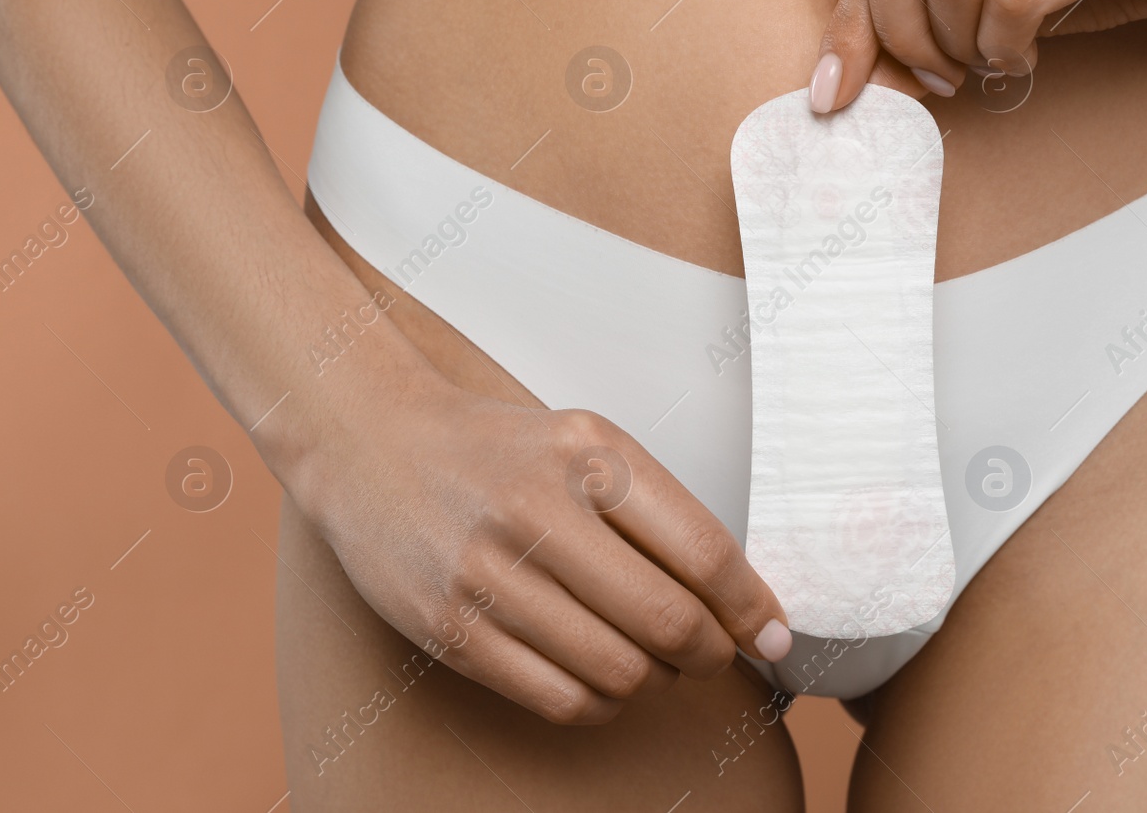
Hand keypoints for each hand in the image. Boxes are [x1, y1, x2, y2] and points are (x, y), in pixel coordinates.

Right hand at [279, 370, 791, 725]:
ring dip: (656, 681)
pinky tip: (604, 680)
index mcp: (589, 453)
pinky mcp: (450, 629)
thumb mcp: (586, 442)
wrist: (372, 444)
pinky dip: (602, 703)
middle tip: (716, 654)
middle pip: (669, 621)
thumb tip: (742, 598)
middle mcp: (539, 510)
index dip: (752, 606)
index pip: (703, 550)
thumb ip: (659, 509)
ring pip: (619, 671)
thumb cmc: (502, 450)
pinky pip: (559, 698)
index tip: (774, 634)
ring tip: (654, 661)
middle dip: (712, 653)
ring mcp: (489, 574)